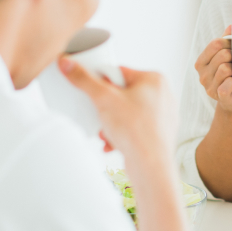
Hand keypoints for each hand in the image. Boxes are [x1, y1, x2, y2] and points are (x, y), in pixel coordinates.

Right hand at [59, 59, 177, 163]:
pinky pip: (133, 129)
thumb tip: (69, 65)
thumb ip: (84, 80)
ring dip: (111, 124)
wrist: (150, 165)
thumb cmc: (137, 132)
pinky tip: (114, 143)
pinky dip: (121, 135)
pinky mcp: (158, 134)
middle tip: (103, 116)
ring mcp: (161, 116)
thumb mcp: (103, 99)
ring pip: (126, 114)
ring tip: (109, 132)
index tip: (96, 94)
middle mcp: (162, 96)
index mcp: (154, 79)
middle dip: (106, 109)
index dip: (102, 85)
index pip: (119, 72)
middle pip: (121, 94)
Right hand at [194, 26, 231, 114]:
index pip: (215, 43)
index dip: (229, 43)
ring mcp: (209, 87)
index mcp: (201, 62)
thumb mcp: (228, 57)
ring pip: (225, 69)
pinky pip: (226, 85)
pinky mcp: (218, 97)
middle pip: (222, 55)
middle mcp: (202, 75)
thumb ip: (227, 41)